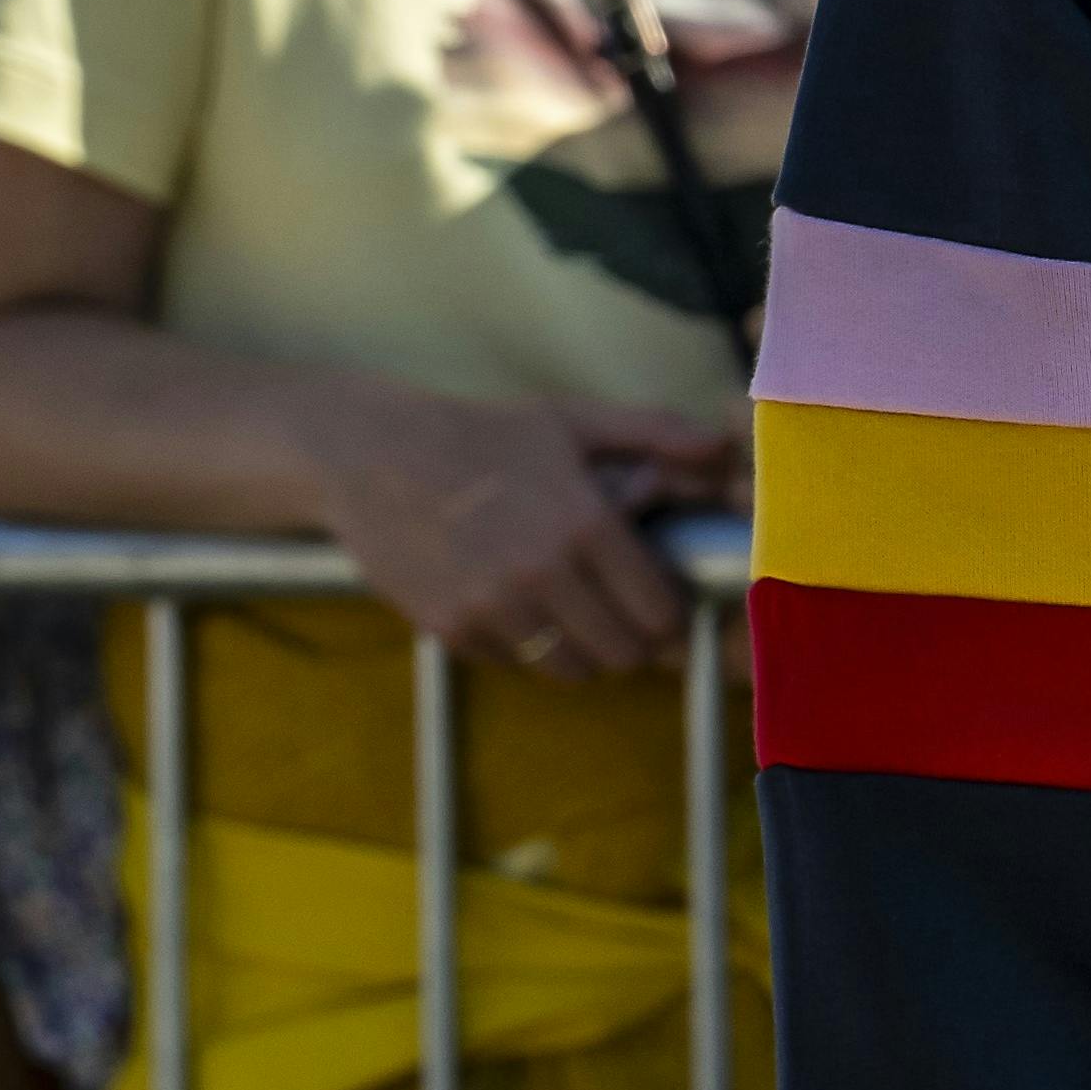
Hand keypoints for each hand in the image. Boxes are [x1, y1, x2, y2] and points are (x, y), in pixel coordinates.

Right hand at [296, 389, 724, 677]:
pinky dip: (523, 648)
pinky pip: (512, 663)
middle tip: (623, 620)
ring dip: (583, 653)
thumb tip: (720, 446)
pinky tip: (517, 609)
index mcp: (586, 524)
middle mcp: (543, 572)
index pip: (659, 612)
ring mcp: (493, 605)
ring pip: (570, 668)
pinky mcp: (449, 626)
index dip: (669, 617)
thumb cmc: (481, 433)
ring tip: (576, 620)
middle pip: (622, 652)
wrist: (370, 454)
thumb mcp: (572, 420)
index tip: (662, 607)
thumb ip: (654, 431)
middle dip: (632, 641)